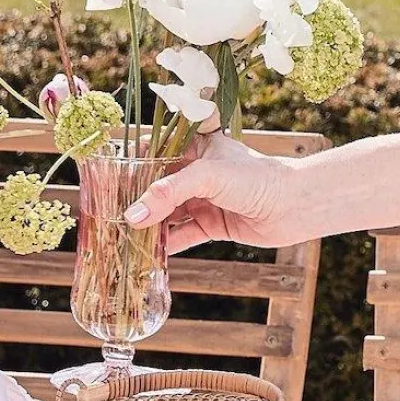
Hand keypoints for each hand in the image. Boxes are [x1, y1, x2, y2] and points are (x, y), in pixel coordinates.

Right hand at [122, 131, 314, 253]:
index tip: (102, 180)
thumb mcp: (209, 176)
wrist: (297, 205)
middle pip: (156, 186)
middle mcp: (198, 172)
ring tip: (119, 237)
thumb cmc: (258, 178)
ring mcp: (204, 199)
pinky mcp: (213, 224)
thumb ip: (169, 193)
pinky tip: (145, 253)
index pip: (153, 152)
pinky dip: (164, 244)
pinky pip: (181, 234)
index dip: (129, 165)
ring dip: (147, 225)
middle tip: (105, 215)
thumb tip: (134, 216)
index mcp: (196, 147)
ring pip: (167, 213)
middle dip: (134, 200)